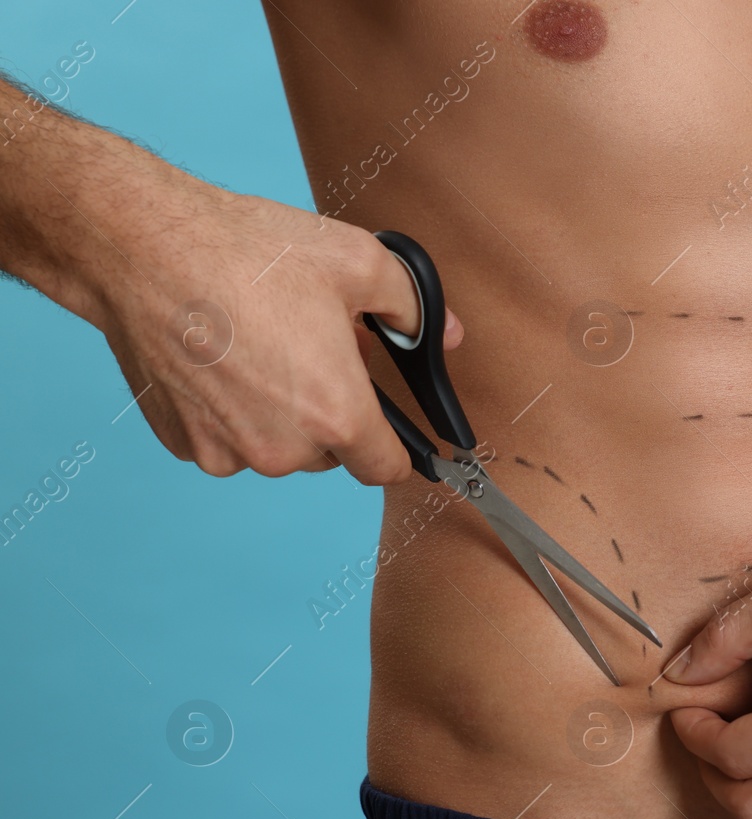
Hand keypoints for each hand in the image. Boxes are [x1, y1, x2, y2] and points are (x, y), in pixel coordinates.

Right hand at [97, 179, 461, 482]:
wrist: (143, 249)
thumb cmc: (249, 253)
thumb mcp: (359, 262)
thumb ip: (415, 309)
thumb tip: (441, 336)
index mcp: (337, 416)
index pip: (386, 469)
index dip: (395, 445)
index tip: (389, 424)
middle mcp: (282, 450)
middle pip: (331, 453)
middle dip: (332, 411)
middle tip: (315, 352)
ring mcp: (227, 451)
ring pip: (277, 448)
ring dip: (280, 415)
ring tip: (264, 348)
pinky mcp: (183, 443)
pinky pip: (227, 440)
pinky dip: (231, 412)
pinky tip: (221, 360)